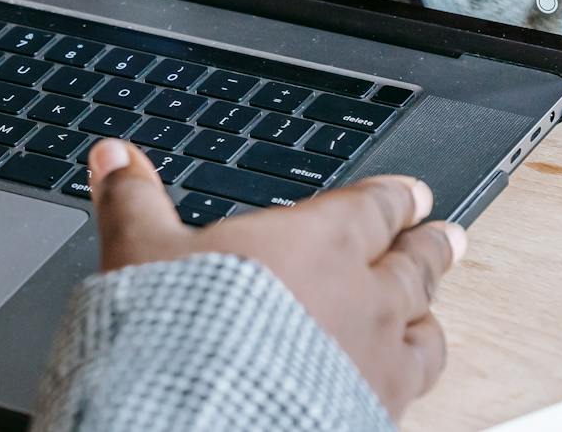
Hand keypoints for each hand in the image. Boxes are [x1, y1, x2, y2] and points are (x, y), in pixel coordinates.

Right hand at [88, 139, 465, 418]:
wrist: (199, 419)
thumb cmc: (177, 332)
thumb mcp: (139, 250)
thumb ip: (132, 199)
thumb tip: (114, 155)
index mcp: (315, 243)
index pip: (371, 207)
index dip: (393, 197)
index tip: (411, 192)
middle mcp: (360, 299)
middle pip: (413, 265)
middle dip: (429, 246)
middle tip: (448, 234)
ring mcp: (374, 365)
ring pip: (425, 331)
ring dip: (429, 314)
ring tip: (432, 310)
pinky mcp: (372, 417)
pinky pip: (411, 391)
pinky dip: (408, 377)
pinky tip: (397, 383)